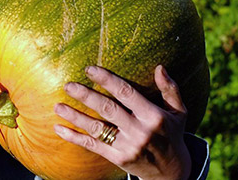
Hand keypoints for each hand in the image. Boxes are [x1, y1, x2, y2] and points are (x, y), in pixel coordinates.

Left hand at [53, 65, 190, 179]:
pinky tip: (59, 128)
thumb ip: (170, 89)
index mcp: (153, 116)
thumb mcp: (179, 112)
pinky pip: (92, 146)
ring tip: (57, 105)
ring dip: (75, 116)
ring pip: (96, 128)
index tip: (89, 69)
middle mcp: (140, 131)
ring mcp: (127, 146)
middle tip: (68, 85)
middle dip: (86, 96)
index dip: (106, 80)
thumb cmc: (172, 134)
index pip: (126, 93)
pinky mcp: (118, 159)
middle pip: (107, 109)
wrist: (171, 173)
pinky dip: (74, 137)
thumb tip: (159, 67)